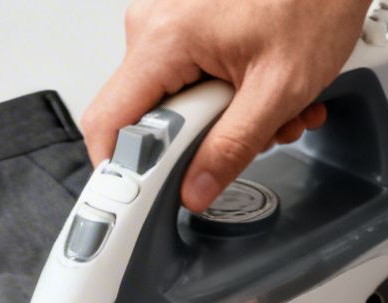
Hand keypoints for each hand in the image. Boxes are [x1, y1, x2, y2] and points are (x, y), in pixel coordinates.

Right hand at [80, 0, 372, 212]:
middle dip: (199, 141)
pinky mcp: (184, 21)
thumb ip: (232, 146)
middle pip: (145, 116)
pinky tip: (262, 88)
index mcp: (163, 38)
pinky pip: (186, 74)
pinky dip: (224, 93)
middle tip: (248, 138)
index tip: (147, 197)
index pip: (107, 124)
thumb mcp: (280, 87)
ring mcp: (166, 20)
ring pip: (172, 98)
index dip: (124, 170)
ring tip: (273, 108)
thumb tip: (196, 188)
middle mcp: (152, 24)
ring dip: (222, 119)